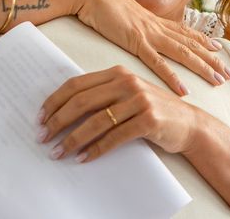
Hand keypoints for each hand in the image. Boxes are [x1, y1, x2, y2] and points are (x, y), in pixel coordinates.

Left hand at [37, 66, 202, 162]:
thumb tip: (64, 111)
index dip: (55, 101)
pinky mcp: (148, 119)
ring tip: (59, 152)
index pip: (77, 84)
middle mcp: (128, 82)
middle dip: (58, 121)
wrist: (189, 123)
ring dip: (73, 139)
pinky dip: (96, 149)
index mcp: (118, 73)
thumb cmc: (154, 110)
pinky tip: (84, 158)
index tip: (40, 117)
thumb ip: (103, 95)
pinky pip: (114, 137)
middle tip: (43, 137)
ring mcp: (139, 100)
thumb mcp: (129, 95)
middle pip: (82, 101)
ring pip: (95, 121)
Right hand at [76, 0, 229, 95]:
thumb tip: (134, 28)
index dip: (203, 41)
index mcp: (154, 20)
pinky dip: (172, 78)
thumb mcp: (122, 15)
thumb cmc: (100, 2)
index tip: (219, 49)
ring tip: (219, 81)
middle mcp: (157, 26)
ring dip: (203, 68)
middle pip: (192, 45)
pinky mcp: (135, 41)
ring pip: (183, 53)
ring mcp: (149, 34)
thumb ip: (133, 24)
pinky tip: (184, 90)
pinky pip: (158, 63)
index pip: (185, 32)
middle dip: (213, 60)